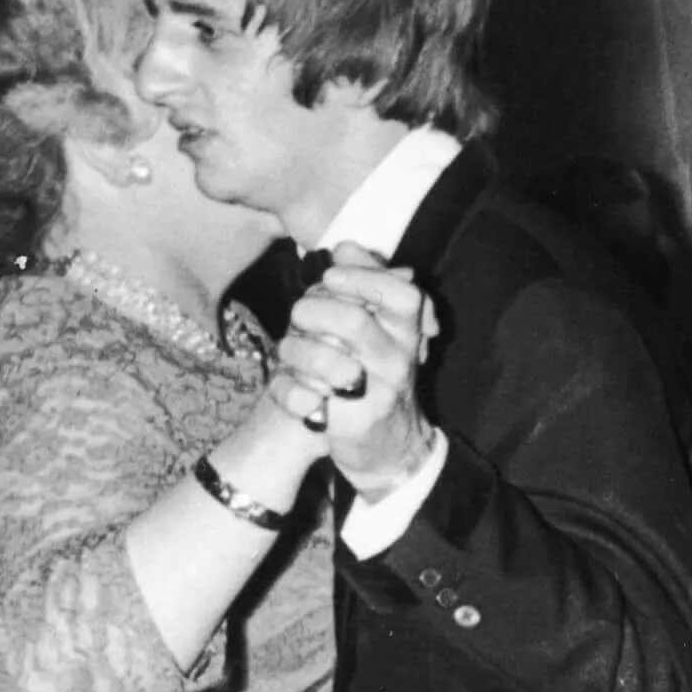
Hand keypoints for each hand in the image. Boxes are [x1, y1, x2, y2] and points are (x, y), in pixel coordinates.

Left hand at [273, 242, 441, 499]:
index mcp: (407, 333)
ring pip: (329, 364)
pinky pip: (306, 402)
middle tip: (298, 315)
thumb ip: (367, 282)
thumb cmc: (376, 374)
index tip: (330, 275)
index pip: (404, 296)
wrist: (390, 444)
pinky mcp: (351, 426)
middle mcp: (399, 363)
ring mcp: (377, 396)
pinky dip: (284, 391)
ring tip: (288, 352)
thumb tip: (345, 247)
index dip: (364, 279)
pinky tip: (285, 386)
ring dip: (294, 351)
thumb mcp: (383, 328)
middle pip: (355, 323)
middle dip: (313, 312)